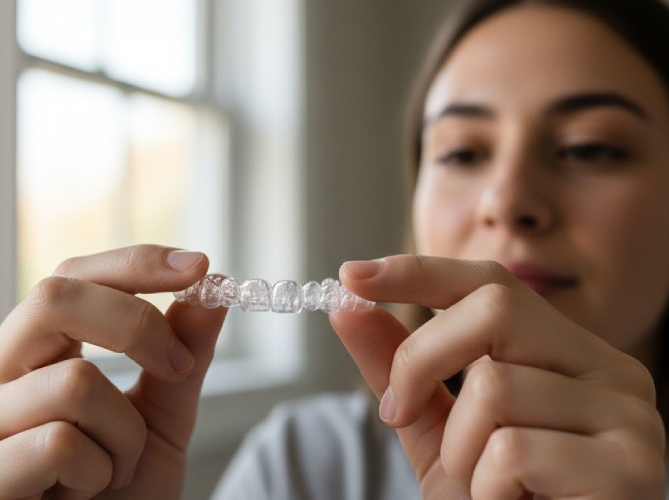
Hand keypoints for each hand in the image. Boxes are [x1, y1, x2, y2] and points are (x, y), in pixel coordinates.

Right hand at [0, 245, 227, 498]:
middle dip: (138, 326)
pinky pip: (59, 444)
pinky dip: (98, 473)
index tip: (199, 265)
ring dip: (124, 434)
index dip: (134, 264)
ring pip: (74, 380)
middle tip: (177, 367)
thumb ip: (180, 361)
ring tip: (113, 470)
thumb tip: (211, 293)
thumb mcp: (161, 423)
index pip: (70, 277)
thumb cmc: (117, 499)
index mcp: (28, 355)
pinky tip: (81, 496)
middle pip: (55, 296)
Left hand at [331, 255, 664, 498]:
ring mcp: (629, 417)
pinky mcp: (630, 468)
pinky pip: (512, 449)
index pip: (492, 284)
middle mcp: (610, 370)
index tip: (352, 275)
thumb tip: (348, 307)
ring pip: (495, 387)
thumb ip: (401, 369)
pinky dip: (486, 487)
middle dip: (421, 359)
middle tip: (397, 412)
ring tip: (489, 486)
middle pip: (495, 308)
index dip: (419, 272)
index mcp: (567, 354)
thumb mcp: (437, 432)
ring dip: (459, 450)